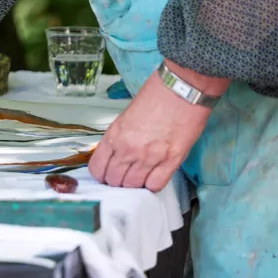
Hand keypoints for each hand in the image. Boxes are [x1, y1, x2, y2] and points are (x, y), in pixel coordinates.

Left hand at [88, 70, 211, 190]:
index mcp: (114, 136)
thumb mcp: (125, 117)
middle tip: (124, 176)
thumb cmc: (155, 97)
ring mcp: (149, 157)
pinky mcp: (171, 161)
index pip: (98, 168)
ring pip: (134, 186)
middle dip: (117, 181)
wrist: (180, 91)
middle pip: (114, 180)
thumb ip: (119, 138)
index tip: (107, 174)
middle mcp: (128, 149)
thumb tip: (116, 156)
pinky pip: (156, 185)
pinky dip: (153, 185)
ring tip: (139, 177)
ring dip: (134, 185)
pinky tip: (153, 177)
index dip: (102, 174)